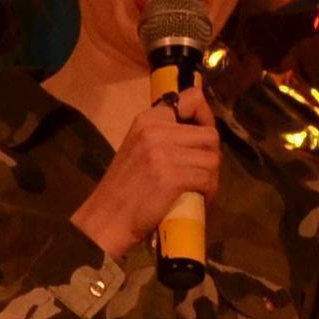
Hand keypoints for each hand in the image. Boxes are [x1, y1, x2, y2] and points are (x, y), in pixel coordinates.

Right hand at [68, 75, 224, 259]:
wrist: (105, 220)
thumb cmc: (122, 189)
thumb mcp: (138, 148)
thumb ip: (163, 135)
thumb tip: (198, 131)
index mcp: (148, 119)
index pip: (194, 99)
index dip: (206, 118)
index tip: (202, 138)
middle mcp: (156, 130)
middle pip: (210, 134)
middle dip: (211, 156)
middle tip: (202, 173)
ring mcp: (164, 153)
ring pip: (212, 159)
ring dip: (212, 178)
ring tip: (200, 190)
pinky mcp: (172, 176)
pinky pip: (207, 179)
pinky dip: (208, 192)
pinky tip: (198, 200)